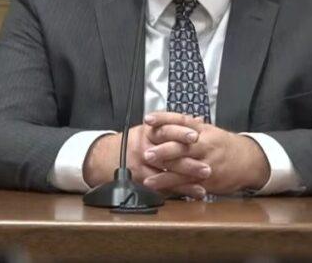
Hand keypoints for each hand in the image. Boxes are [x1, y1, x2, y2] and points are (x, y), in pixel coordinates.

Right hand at [82, 124, 208, 197]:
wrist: (104, 157)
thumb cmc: (133, 143)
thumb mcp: (150, 129)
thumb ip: (173, 125)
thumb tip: (198, 119)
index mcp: (147, 131)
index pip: (164, 129)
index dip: (180, 131)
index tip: (197, 134)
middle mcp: (143, 147)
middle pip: (167, 152)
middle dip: (188, 159)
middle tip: (207, 164)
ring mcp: (141, 164)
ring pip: (167, 171)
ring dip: (188, 177)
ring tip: (206, 179)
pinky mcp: (141, 180)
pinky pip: (163, 185)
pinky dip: (182, 189)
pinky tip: (196, 192)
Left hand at [141, 112, 270, 194]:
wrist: (249, 161)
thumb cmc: (223, 145)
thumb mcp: (207, 131)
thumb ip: (186, 126)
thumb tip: (163, 120)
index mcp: (202, 130)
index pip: (181, 120)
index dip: (164, 119)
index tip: (148, 119)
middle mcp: (205, 144)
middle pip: (182, 146)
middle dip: (164, 151)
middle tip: (146, 154)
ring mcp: (207, 163)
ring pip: (184, 168)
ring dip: (165, 174)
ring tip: (148, 178)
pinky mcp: (209, 180)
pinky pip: (189, 183)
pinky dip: (173, 187)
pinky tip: (160, 189)